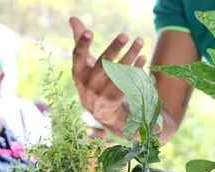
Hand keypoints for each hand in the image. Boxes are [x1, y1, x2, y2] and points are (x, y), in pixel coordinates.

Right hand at [70, 17, 146, 131]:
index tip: (89, 31)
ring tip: (140, 41)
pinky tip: (142, 58)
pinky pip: (127, 82)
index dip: (83, 44)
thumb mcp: (84, 63)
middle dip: (114, 49)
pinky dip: (135, 70)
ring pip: (119, 72)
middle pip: (103, 64)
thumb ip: (79, 41)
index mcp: (78, 72)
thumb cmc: (91, 79)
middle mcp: (88, 83)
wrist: (100, 110)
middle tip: (125, 35)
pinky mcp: (114, 99)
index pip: (78, 56)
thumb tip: (73, 18)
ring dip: (130, 56)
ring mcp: (101, 93)